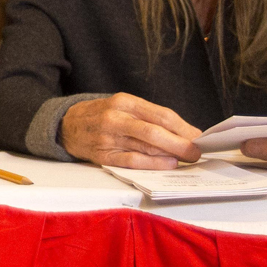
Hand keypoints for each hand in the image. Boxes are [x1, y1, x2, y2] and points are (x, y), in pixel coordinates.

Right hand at [59, 92, 203, 168]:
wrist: (67, 125)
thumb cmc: (102, 115)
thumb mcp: (124, 106)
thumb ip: (151, 117)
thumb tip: (186, 132)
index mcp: (124, 102)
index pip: (161, 114)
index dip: (184, 127)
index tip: (199, 137)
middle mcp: (115, 118)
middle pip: (155, 131)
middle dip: (181, 143)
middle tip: (197, 152)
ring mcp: (108, 138)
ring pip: (146, 147)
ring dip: (171, 154)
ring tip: (186, 158)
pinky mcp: (103, 155)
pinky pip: (133, 162)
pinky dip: (153, 164)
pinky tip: (168, 164)